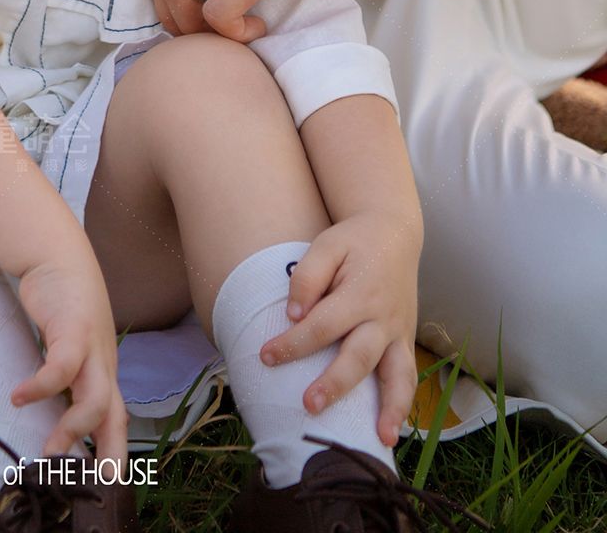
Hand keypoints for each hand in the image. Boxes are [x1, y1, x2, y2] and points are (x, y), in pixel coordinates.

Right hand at [11, 248, 127, 466]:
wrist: (59, 254)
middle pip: (114, 417)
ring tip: (48, 451)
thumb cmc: (63, 302)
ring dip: (72, 430)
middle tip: (83, 484)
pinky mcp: (73, 330)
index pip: (116, 420)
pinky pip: (61, 369)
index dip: (114, 453)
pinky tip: (18, 396)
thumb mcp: (69, 344)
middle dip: (104, 454)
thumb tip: (47, 410)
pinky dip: (41, 388)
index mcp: (102, 371)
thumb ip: (66, 375)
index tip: (104, 483)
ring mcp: (92, 348)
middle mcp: (103, 364)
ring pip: (95, 401)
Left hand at [260, 213, 421, 446]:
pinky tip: (391, 430)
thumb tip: (294, 314)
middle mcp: (383, 317)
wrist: (394, 234)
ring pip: (397, 374)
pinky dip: (403, 404)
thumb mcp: (326, 245)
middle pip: (358, 356)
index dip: (293, 343)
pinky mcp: (406, 341)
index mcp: (360, 292)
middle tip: (309, 404)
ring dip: (389, 408)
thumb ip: (308, 277)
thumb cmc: (353, 242)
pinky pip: (408, 376)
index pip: (322, 325)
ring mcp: (399, 333)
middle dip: (334, 384)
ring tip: (380, 439)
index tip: (266, 356)